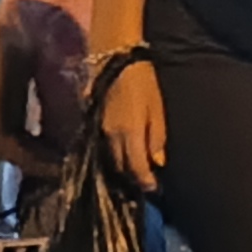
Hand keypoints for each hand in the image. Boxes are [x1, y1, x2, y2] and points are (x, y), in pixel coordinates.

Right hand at [98, 56, 166, 191]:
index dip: (145, 181)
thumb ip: (156, 138)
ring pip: (109, 160)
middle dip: (133, 179)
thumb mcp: (157, 110)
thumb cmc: (144, 83)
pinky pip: (102, 149)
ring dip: (121, 170)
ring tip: (134, 176)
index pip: (136, 167)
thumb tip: (158, 163)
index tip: (154, 190)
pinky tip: (121, 158)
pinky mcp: (93, 124)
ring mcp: (99, 131)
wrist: (117, 62)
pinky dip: (112, 157)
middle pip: (120, 167)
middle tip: (145, 185)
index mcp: (129, 133)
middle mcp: (110, 137)